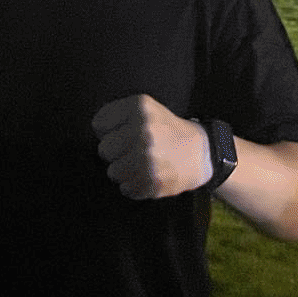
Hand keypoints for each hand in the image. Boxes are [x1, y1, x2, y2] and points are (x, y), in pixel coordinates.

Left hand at [91, 93, 213, 199]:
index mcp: (139, 107)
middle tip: (132, 150)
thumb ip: (120, 115)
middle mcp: (143, 131)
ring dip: (123, 171)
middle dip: (115, 152)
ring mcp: (147, 158)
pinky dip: (134, 186)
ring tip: (141, 164)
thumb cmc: (167, 129)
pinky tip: (147, 176)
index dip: (108, 131)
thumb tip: (97, 132)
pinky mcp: (152, 182)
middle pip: (103, 150)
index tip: (121, 133)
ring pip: (112, 172)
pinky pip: (125, 188)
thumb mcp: (147, 108)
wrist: (200, 153)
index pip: (99, 125)